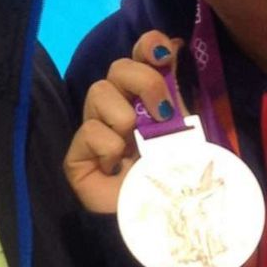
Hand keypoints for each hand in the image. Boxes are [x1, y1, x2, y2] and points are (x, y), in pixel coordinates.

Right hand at [63, 31, 183, 213]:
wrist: (163, 222)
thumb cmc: (177, 176)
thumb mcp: (188, 128)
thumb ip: (181, 90)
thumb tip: (176, 44)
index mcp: (148, 97)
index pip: (140, 55)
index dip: (147, 45)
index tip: (163, 53)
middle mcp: (121, 106)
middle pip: (118, 67)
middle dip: (142, 80)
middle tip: (162, 111)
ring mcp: (97, 129)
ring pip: (98, 91)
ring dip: (123, 115)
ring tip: (136, 144)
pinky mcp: (78, 156)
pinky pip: (89, 131)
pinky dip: (108, 146)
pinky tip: (118, 167)